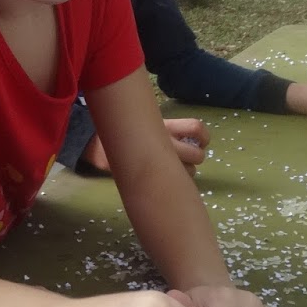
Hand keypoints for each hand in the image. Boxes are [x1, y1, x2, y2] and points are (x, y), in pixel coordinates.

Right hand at [81, 118, 208, 174]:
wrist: (102, 147)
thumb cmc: (128, 134)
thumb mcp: (146, 124)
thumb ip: (166, 129)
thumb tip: (189, 139)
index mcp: (166, 126)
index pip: (195, 128)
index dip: (204, 136)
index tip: (201, 142)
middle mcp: (167, 143)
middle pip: (197, 155)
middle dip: (196, 158)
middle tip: (187, 158)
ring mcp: (161, 159)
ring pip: (190, 172)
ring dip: (187, 172)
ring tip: (175, 170)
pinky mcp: (154, 175)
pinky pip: (177, 183)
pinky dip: (178, 182)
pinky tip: (168, 178)